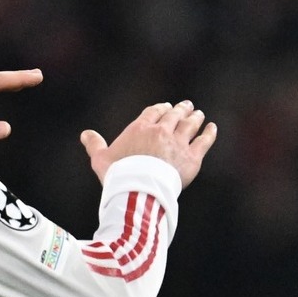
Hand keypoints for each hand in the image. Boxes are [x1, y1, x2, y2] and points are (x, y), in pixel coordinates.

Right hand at [80, 101, 217, 187]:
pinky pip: (204, 141)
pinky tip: (212, 128)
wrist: (140, 190)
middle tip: (187, 106)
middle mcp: (161, 131)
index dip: (161, 108)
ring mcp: (178, 143)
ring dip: (195, 118)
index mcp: (140, 128)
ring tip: (199, 115)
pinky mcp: (192, 158)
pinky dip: (209, 133)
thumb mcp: (101, 160)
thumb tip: (85, 134)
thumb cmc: (118, 176)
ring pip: (190, 125)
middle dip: (181, 109)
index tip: (166, 107)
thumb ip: (95, 145)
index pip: (154, 112)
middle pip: (174, 115)